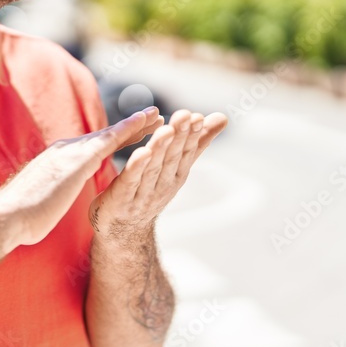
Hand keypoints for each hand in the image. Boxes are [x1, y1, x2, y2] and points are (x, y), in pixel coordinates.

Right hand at [0, 107, 162, 245]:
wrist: (6, 218)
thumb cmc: (19, 217)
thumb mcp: (40, 199)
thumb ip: (50, 192)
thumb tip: (50, 197)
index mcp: (57, 160)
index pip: (92, 146)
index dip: (113, 139)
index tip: (131, 134)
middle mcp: (64, 150)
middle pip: (104, 135)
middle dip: (129, 127)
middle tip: (152, 116)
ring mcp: (70, 153)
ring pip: (109, 134)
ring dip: (134, 124)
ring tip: (156, 115)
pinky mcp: (77, 161)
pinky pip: (109, 142)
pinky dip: (127, 131)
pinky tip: (143, 124)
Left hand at [89, 110, 227, 241]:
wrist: (125, 230)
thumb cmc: (152, 190)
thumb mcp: (176, 166)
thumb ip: (196, 142)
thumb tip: (223, 117)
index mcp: (176, 174)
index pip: (186, 151)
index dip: (192, 135)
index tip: (197, 116)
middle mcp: (163, 184)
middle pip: (172, 157)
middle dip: (179, 136)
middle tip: (185, 115)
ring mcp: (144, 194)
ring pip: (153, 168)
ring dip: (160, 148)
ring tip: (166, 130)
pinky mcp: (122, 199)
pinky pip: (130, 181)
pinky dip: (136, 167)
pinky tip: (141, 153)